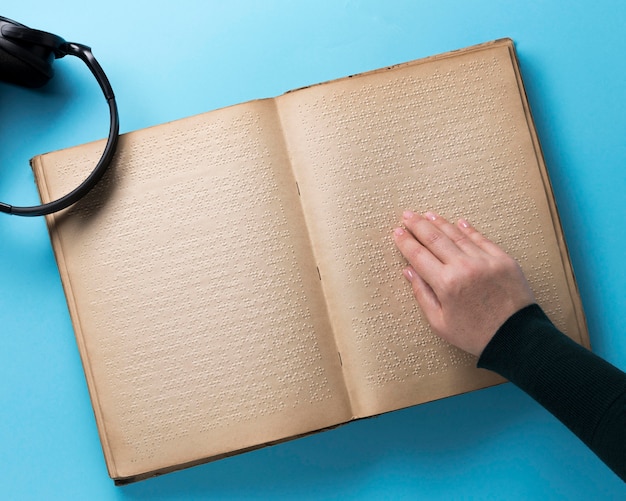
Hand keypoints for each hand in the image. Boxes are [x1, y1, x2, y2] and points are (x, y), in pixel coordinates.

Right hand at [393, 211, 534, 356]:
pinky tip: (459, 222)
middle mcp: (464, 267)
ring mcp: (485, 261)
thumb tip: (409, 271)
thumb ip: (422, 294)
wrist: (516, 337)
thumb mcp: (440, 322)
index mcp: (446, 284)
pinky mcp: (503, 260)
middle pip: (435, 239)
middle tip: (407, 215)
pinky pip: (481, 239)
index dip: (406, 242)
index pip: (419, 256)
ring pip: (457, 235)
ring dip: (440, 223)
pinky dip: (468, 229)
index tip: (397, 232)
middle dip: (418, 225)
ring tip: (428, 215)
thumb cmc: (476, 335)